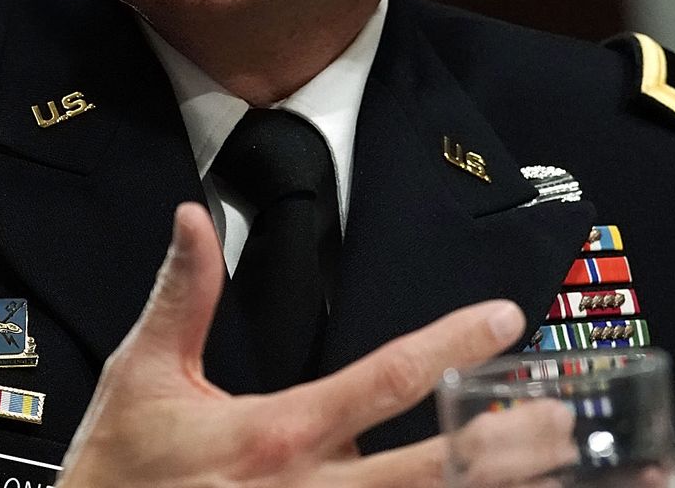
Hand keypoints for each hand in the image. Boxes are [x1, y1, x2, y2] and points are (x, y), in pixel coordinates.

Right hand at [58, 202, 563, 486]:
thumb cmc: (114, 475)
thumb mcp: (142, 376)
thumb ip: (182, 295)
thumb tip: (193, 213)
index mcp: (276, 435)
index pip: (381, 381)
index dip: (449, 345)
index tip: (503, 317)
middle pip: (430, 471)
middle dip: (501, 445)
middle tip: (561, 419)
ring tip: (560, 480)